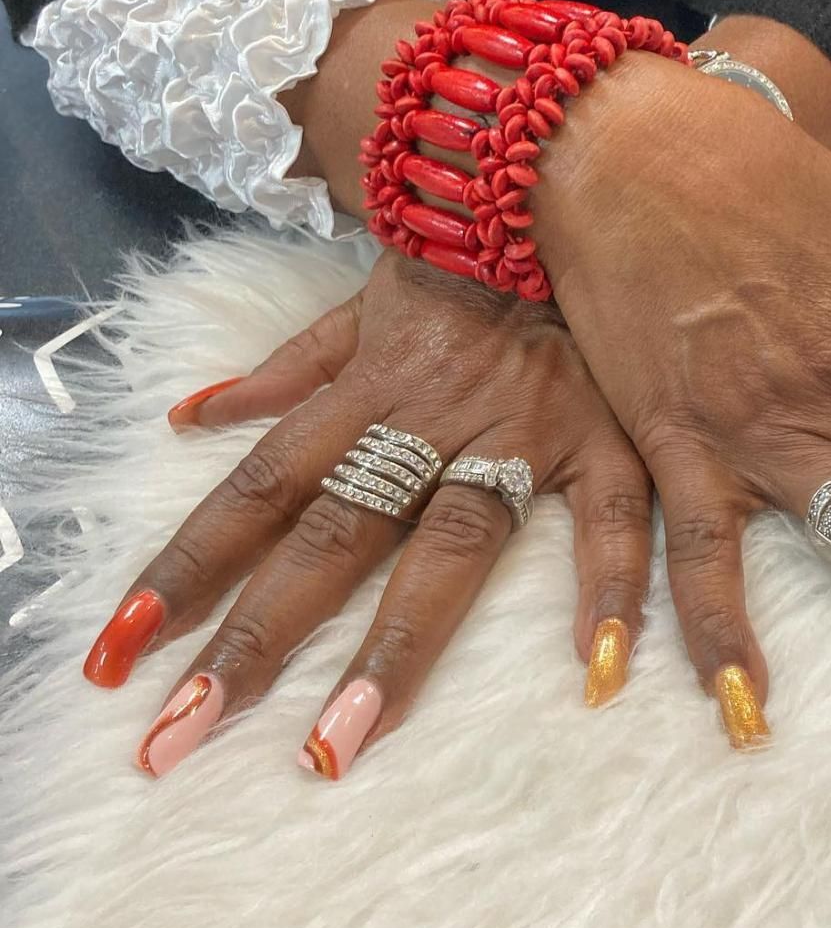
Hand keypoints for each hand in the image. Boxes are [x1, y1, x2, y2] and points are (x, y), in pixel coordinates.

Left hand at [83, 252, 650, 777]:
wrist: (560, 187)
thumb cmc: (458, 261)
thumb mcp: (362, 303)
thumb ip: (286, 369)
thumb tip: (193, 417)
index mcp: (367, 389)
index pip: (260, 487)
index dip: (189, 564)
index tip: (125, 646)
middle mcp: (429, 419)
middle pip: (332, 535)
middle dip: (258, 634)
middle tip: (186, 732)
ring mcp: (517, 431)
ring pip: (449, 545)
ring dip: (394, 645)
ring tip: (339, 741)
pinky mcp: (601, 436)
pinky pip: (608, 513)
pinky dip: (608, 581)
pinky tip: (596, 664)